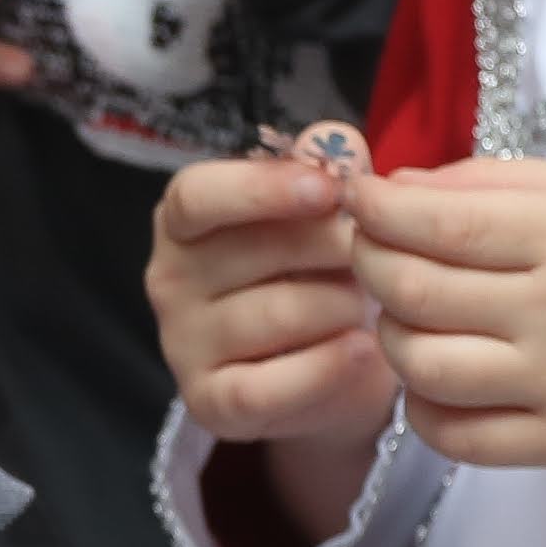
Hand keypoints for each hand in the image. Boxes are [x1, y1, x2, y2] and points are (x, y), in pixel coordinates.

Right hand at [150, 138, 398, 451]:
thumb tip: (337, 142)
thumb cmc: (316, 271)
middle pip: (255, 252)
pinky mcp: (210, 404)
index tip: (329, 190)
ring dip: (343, 305)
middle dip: (334, 249)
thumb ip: (326, 168)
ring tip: (367, 305)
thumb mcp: (322, 213)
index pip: (197, 195)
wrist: (328, 367)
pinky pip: (271, 386)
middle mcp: (168, 280)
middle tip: (376, 256)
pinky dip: (328, 366)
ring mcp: (182, 346)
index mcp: (183, 221)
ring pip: (278, 314)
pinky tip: (363, 349)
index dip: (263, 188)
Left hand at [347, 160, 545, 474]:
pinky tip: (434, 377)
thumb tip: (404, 187)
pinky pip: (453, 436)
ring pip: (421, 365)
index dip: (377, 209)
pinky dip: (420, 407)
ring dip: (389, 332)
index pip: (440, 223)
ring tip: (405, 312)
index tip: (359, 198)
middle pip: (413, 291)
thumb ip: (507, 182)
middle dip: (369, 262)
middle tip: (370, 248)